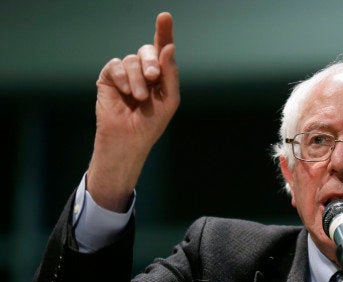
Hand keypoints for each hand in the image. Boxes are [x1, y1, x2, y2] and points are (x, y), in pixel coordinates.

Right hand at [87, 12, 179, 211]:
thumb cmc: (152, 122)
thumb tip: (168, 46)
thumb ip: (170, 73)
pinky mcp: (108, 78)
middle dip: (151, 62)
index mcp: (160, 74)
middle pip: (147, 50)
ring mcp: (125, 74)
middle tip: (154, 78)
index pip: (162, 48)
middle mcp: (143, 70)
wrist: (130, 140)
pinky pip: (115, 66)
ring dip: (138, 78)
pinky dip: (122, 77)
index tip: (165, 17)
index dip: (164, 31)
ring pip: (131, 59)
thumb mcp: (169, 98)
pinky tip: (126, 92)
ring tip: (139, 97)